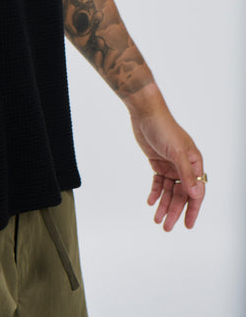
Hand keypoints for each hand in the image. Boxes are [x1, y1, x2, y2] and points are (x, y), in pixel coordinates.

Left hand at [129, 99, 205, 231]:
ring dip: (163, 205)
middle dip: (174, 211)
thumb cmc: (164, 127)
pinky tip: (150, 201)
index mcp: (194, 162)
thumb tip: (196, 193)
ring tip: (157, 219)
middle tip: (166, 226)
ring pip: (169, 190)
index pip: (196, 191)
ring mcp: (170, 165)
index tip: (187, 225)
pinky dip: (155, 192)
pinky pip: (159, 182)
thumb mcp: (176, 151)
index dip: (192, 209)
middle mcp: (184, 166)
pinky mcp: (158, 162)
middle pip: (181, 194)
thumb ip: (186, 173)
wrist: (145, 113)